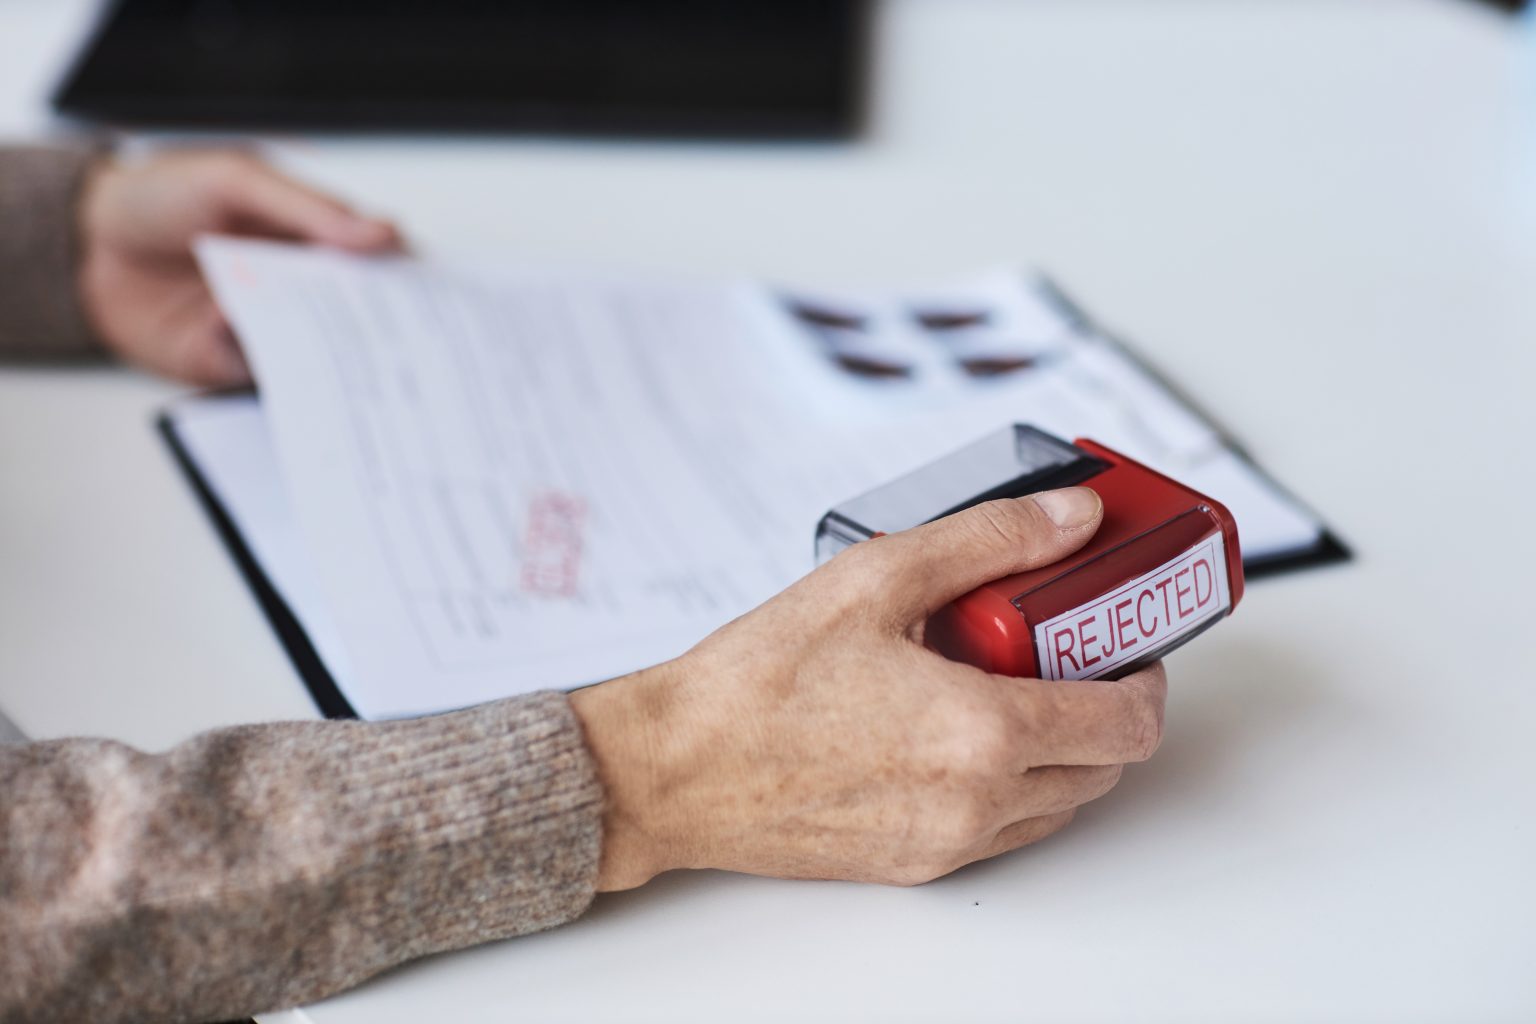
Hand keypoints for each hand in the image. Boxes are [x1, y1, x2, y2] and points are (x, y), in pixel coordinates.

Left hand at [77, 150, 401, 385]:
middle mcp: (299, 289)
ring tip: (307, 334)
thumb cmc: (158, 196)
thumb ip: (310, 209)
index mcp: (313, 240)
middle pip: (355, 319)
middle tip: (393, 334)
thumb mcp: (237, 179)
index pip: (377, 265)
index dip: (406, 281)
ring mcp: (268, 328)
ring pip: (315, 355)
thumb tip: (383, 233)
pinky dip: (248, 358)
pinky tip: (218, 325)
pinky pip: (258, 375)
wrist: (82, 242)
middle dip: (374, 329)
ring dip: (318, 353)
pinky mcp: (231, 364)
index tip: (429, 293)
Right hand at [571, 487, 1166, 890]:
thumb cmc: (758, 680)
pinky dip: (1009, 784)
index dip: (1145, 679)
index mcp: (981, 733)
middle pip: (1104, 769)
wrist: (675, 769)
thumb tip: (1073, 517)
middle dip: (1107, 709)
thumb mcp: (878, 577)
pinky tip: (952, 730)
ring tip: (1005, 685)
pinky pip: (1001, 831)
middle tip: (1067, 655)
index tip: (1125, 644)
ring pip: (1057, 805)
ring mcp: (946, 844)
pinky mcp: (912, 865)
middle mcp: (976, 804)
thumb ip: (991, 540)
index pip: (1126, 724)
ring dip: (1061, 750)